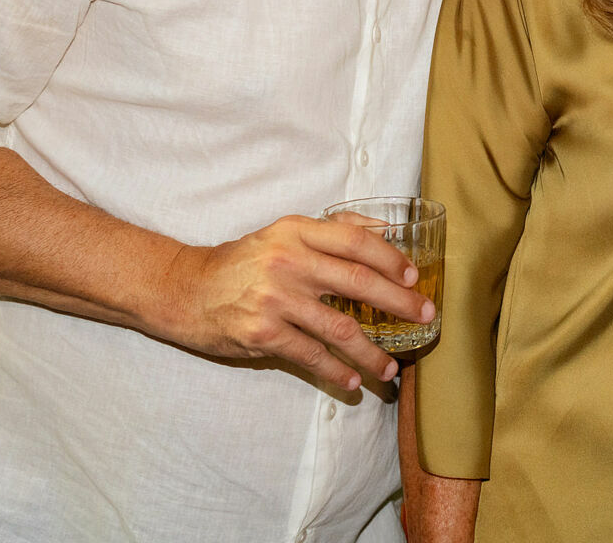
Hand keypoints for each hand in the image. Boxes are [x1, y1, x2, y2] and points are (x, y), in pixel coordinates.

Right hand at [161, 213, 432, 389]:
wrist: (186, 289)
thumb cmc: (242, 262)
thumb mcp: (283, 232)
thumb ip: (333, 229)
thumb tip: (386, 228)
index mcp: (297, 232)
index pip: (356, 241)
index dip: (391, 259)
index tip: (414, 277)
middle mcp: (288, 261)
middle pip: (358, 282)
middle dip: (399, 302)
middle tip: (425, 317)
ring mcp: (275, 299)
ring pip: (339, 329)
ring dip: (371, 353)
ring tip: (390, 370)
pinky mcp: (263, 333)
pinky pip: (310, 356)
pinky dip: (335, 372)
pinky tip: (351, 384)